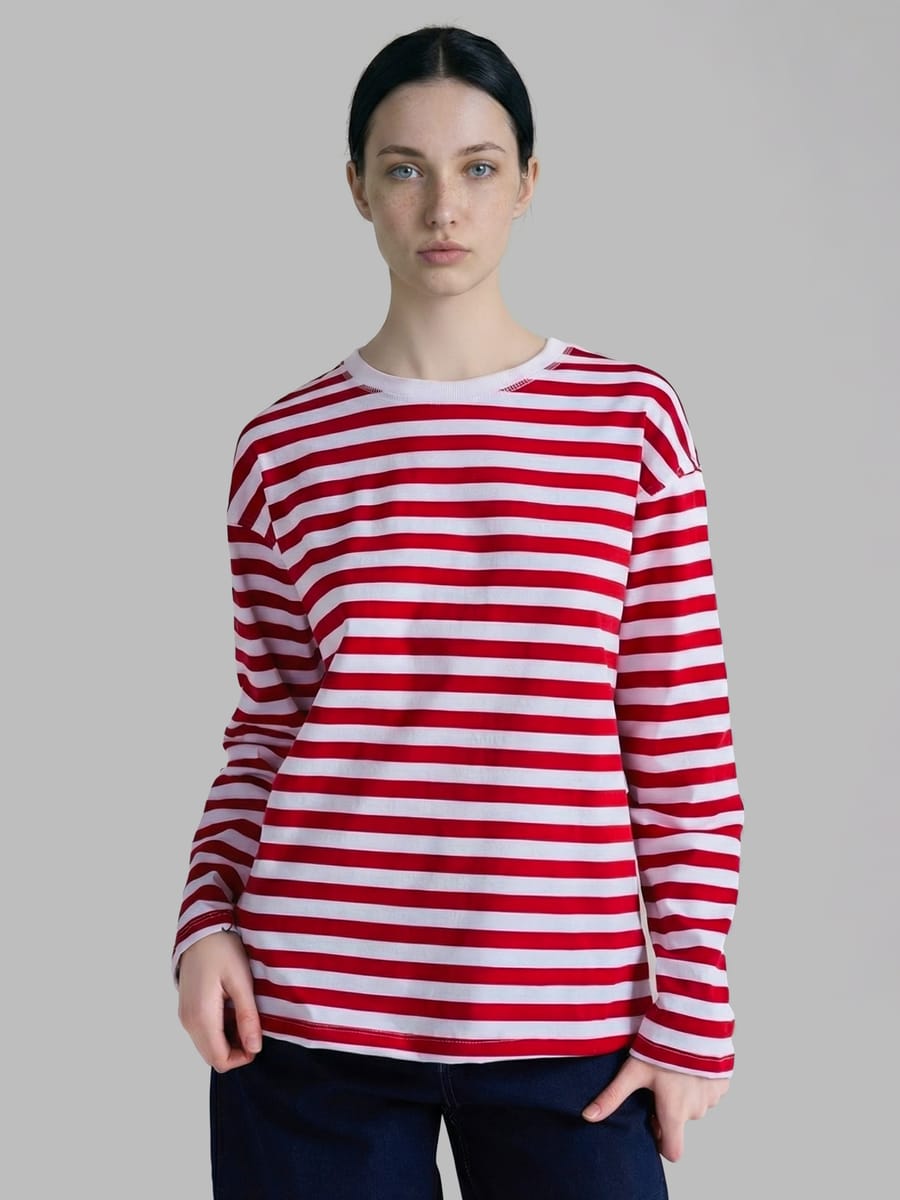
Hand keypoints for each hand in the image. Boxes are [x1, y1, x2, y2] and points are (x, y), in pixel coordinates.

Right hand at [177, 930, 261, 1072]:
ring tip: (244, 1014)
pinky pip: (203, 1033)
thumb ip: (247, 1017)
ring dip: (228, 1040)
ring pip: (207, 1046)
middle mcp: (188, 1022)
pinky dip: (220, 1030)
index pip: (219, 1059)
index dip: (242, 1057)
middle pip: (212, 1056)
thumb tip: (254, 1048)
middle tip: (253, 1027)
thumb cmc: (222, 950)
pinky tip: (232, 1009)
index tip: (258, 1039)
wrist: (201, 929)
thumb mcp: (241, 982)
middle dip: (235, 1051)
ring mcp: (185, 1016)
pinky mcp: (187, 1009)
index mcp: (201, 1017)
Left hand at [581, 1055, 728, 1161]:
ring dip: (684, 1094)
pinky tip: (688, 1063)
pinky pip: (709, 1091)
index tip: (651, 1120)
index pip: (673, 1151)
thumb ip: (612, 1097)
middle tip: (656, 1082)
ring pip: (695, 1105)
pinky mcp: (722, 1082)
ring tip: (671, 1068)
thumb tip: (588, 1117)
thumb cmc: (662, 1047)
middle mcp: (696, 1110)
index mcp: (674, 1113)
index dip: (661, 1141)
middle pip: (680, 1122)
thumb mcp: (633, 1071)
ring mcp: (712, 1097)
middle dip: (669, 1109)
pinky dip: (699, 1082)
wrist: (693, 1020)